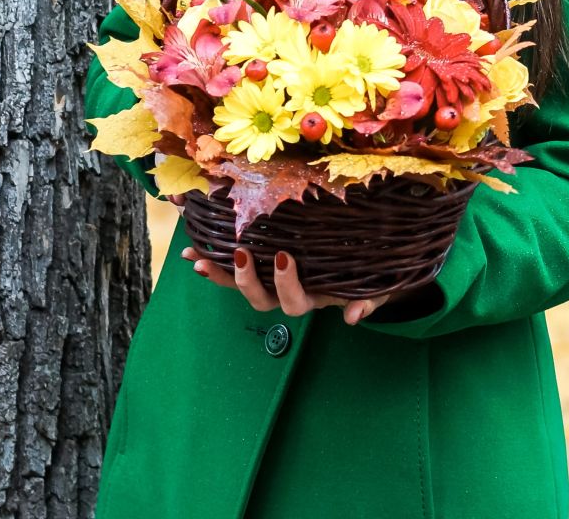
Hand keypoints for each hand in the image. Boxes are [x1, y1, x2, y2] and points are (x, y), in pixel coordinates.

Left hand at [182, 243, 392, 324]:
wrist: (370, 267)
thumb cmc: (373, 277)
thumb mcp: (377, 288)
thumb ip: (368, 301)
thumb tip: (354, 316)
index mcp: (314, 297)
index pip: (295, 301)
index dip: (285, 284)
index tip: (282, 257)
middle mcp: (290, 294)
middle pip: (262, 299)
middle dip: (247, 280)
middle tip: (241, 254)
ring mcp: (274, 281)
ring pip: (243, 286)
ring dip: (219, 275)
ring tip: (197, 260)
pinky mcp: (265, 266)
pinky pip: (236, 268)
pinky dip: (214, 261)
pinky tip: (191, 252)